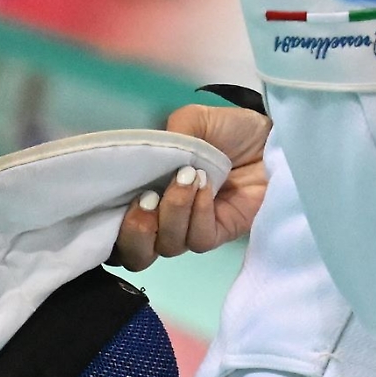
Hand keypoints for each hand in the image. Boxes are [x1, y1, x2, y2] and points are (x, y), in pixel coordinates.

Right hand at [114, 102, 270, 270]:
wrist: (271, 134)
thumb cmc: (227, 128)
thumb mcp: (189, 122)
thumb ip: (164, 139)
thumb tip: (146, 161)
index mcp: (146, 193)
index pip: (111, 227)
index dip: (104, 227)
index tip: (111, 201)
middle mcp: (163, 218)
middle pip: (134, 254)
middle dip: (134, 233)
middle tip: (145, 201)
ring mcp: (191, 228)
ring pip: (167, 246)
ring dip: (172, 212)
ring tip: (187, 178)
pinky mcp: (220, 233)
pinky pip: (199, 239)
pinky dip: (197, 214)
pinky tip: (205, 188)